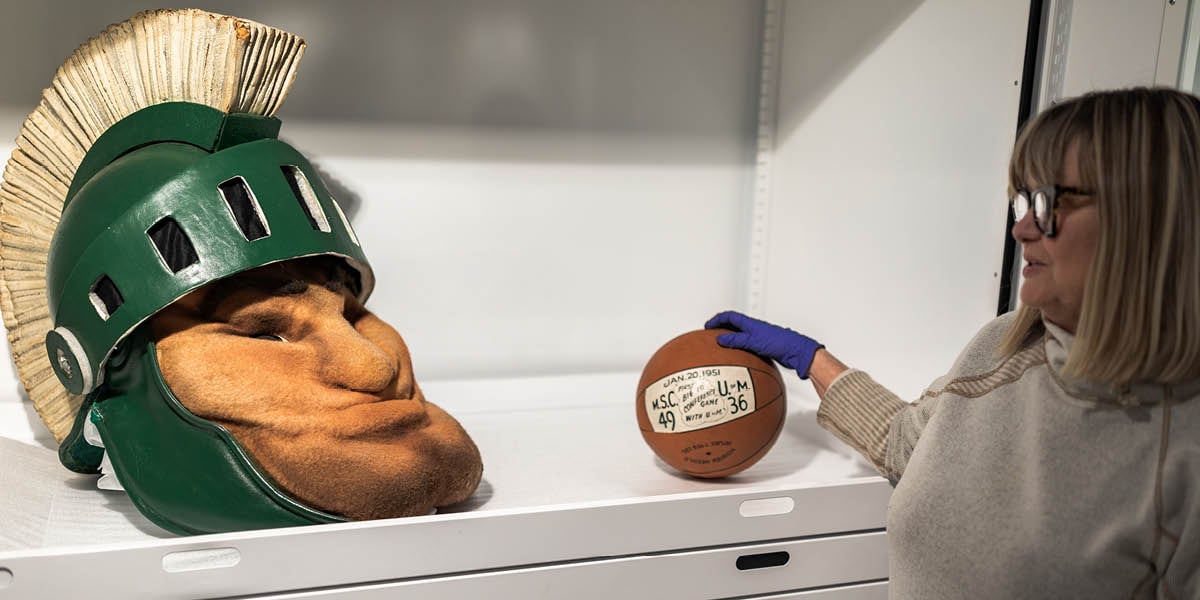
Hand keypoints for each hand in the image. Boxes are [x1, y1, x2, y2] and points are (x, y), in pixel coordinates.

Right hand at [705, 311, 823, 378]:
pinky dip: (740, 351)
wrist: (797, 352)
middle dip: (722, 328)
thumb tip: (719, 339)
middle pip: (734, 325)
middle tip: (712, 335)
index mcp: (751, 323)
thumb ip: (736, 340)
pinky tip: (738, 361)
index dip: (717, 320)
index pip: (730, 316)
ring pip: (741, 337)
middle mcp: (755, 329)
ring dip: (731, 340)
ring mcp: (760, 338)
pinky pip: (748, 347)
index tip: (707, 326)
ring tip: (722, 348)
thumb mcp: (753, 341)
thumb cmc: (779, 343)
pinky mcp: (765, 348)